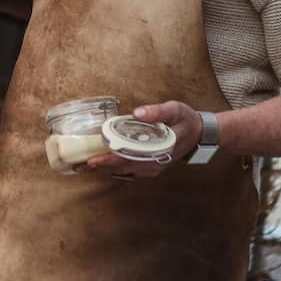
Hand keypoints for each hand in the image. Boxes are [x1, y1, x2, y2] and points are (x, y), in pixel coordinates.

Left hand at [75, 100, 203, 181]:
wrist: (200, 134)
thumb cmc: (186, 120)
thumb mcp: (175, 109)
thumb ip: (157, 111)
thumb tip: (137, 113)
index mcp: (159, 149)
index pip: (130, 158)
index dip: (109, 160)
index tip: (92, 160)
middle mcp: (154, 162)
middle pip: (122, 167)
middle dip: (100, 166)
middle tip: (79, 164)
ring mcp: (153, 167)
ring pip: (124, 171)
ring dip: (105, 169)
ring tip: (85, 166)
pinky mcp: (151, 167)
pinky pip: (129, 171)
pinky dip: (114, 168)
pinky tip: (102, 165)